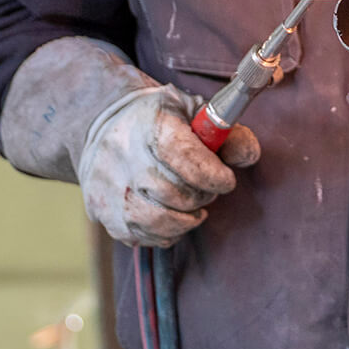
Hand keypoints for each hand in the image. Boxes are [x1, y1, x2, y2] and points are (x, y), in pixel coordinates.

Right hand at [1, 36, 259, 247]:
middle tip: (208, 189)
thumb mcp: (196, 111)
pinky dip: (166, 233)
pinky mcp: (100, 210)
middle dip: (201, 197)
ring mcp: (107, 185)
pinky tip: (173, 216)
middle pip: (172, 192)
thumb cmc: (161, 118)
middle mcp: (121, 153)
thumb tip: (247, 157)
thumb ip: (229, 133)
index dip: (211, 174)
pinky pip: (141, 237)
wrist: (102, 122)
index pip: (181, 155)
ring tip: (194, 207)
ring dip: (186, 220)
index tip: (226, 180)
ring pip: (156, 220)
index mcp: (149, 123)